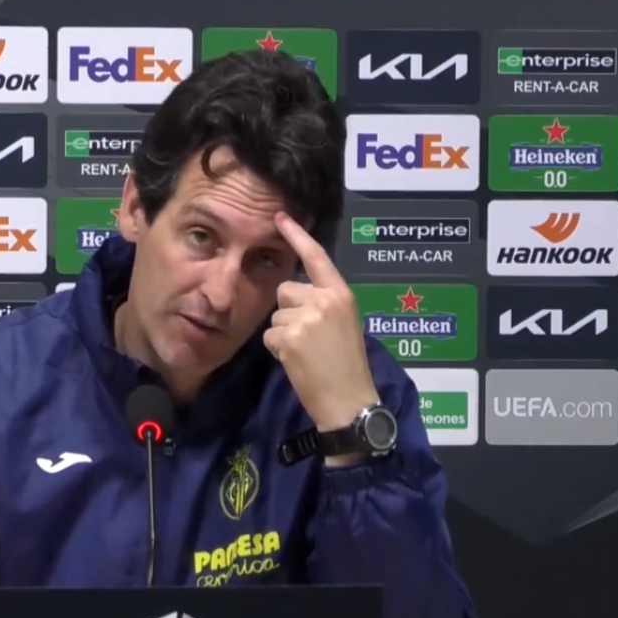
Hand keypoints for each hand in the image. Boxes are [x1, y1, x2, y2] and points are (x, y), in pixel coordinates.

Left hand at [263, 212, 380, 432]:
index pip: (317, 257)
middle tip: (308, 338)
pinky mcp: (288, 338)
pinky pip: (269, 335)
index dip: (297, 236)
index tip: (279, 218)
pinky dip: (277, 349)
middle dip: (289, 310)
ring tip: (305, 352)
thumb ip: (325, 303)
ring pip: (275, 314)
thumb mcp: (346, 323)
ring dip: (282, 333)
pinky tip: (297, 361)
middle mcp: (324, 300)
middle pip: (286, 289)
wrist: (349, 399)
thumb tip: (297, 292)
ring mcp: (306, 318)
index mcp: (341, 294)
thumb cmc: (348, 365)